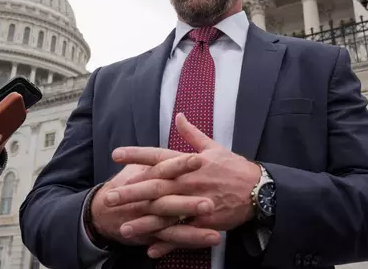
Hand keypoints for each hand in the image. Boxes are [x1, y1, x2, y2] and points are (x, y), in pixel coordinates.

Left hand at [109, 113, 260, 257]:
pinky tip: (151, 250)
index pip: (158, 156)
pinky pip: (183, 233)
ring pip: (165, 213)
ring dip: (143, 222)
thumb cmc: (233, 167)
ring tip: (123, 228)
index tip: (116, 154)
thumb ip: (192, 134)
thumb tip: (179, 116)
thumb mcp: (213, 147)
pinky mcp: (205, 220)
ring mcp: (196, 202)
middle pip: (155, 187)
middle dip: (131, 193)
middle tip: (109, 198)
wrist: (258, 189)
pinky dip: (168, 242)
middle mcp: (189, 181)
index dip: (136, 154)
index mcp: (189, 162)